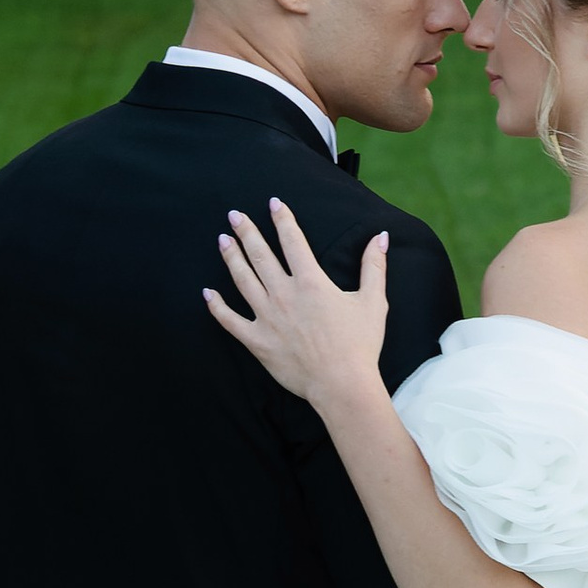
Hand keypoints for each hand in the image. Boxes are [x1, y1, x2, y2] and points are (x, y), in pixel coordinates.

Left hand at [205, 197, 387, 411]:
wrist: (342, 384)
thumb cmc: (360, 345)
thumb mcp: (373, 302)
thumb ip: (374, 266)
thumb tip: (380, 237)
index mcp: (311, 282)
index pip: (292, 240)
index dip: (282, 219)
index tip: (273, 203)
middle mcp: (284, 294)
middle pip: (260, 255)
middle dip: (246, 232)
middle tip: (234, 215)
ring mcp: (267, 317)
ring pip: (243, 280)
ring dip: (231, 258)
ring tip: (222, 241)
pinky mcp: (257, 341)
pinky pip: (230, 321)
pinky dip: (216, 307)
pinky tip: (207, 294)